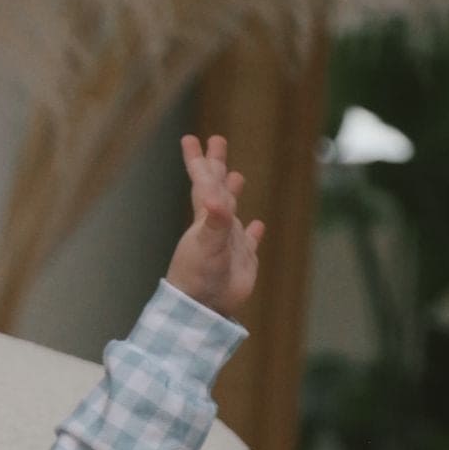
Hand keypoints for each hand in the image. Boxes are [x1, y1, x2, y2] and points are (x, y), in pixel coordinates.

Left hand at [165, 133, 264, 318]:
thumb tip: (215, 197)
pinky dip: (253, 233)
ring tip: (237, 176)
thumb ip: (214, 221)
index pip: (202, 182)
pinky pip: (249, 243)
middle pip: (216, 187)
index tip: (191, 138)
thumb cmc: (199, 277)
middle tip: (218, 140)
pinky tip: (257, 226)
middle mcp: (216, 226)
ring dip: (233, 194)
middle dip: (217, 164)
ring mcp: (229, 243)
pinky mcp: (242, 262)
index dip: (198, 160)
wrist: (203, 310)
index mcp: (205, 218)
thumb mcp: (206, 245)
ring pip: (231, 212)